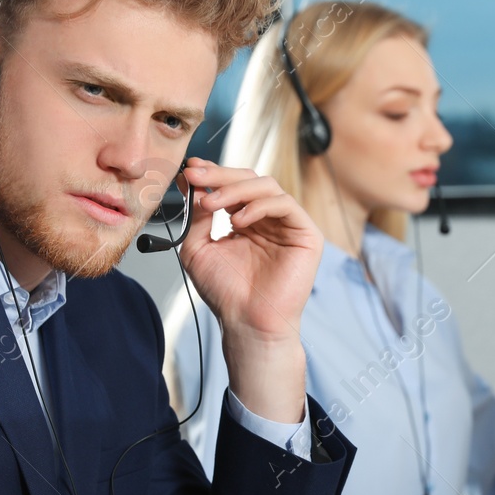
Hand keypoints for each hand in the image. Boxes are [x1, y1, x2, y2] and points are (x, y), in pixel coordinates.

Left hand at [177, 159, 322, 423]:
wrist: (247, 323)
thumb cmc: (226, 293)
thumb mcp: (198, 249)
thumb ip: (198, 217)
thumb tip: (195, 186)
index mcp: (247, 222)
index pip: (232, 187)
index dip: (212, 175)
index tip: (188, 171)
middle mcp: (269, 220)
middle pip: (249, 179)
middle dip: (220, 175)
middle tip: (196, 175)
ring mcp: (289, 225)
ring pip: (267, 186)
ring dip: (235, 189)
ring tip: (212, 204)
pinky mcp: (306, 235)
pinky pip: (285, 205)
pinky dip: (259, 206)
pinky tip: (237, 221)